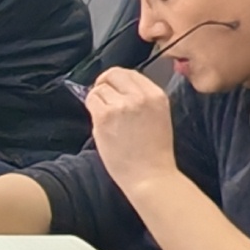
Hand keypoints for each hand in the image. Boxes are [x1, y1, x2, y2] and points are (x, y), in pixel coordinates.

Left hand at [80, 65, 178, 191]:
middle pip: (114, 74)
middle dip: (105, 83)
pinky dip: (91, 108)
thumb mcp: (158, 117)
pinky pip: (91, 100)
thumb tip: (118, 91)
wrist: (150, 176)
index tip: (113, 88)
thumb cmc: (154, 154)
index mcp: (157, 96)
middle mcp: (140, 96)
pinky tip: (99, 122)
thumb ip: (141, 101)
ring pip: (100, 88)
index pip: (131, 73)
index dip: (118, 80)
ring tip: (104, 117)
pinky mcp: (105, 116)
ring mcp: (122, 105)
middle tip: (102, 96)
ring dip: (98, 99)